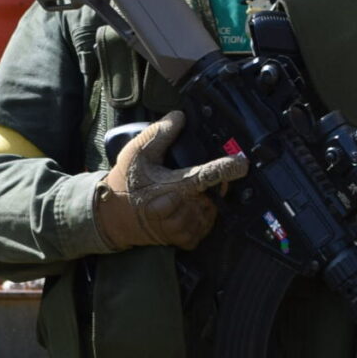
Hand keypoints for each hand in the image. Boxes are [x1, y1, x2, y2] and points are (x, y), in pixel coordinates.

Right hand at [94, 112, 248, 250]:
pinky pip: (206, 226)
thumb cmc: (125, 184)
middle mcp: (182, 209)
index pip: (207, 175)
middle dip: (209, 184)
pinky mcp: (186, 240)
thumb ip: (159, 133)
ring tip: (181, 196)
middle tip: (185, 180)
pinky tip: (183, 210)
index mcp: (174, 186)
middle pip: (214, 192)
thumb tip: (180, 116)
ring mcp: (185, 228)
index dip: (228, 168)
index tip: (243, 163)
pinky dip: (200, 216)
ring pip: (211, 209)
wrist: (113, 219)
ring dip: (203, 200)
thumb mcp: (135, 153)